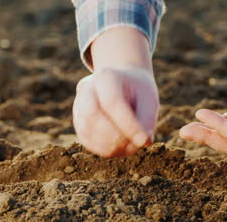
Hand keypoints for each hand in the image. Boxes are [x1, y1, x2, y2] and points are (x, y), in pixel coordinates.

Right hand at [73, 27, 158, 156]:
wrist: (124, 84)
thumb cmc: (138, 92)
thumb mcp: (149, 99)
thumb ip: (147, 119)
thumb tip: (144, 142)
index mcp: (106, 76)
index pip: (112, 102)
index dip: (128, 125)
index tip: (144, 140)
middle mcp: (87, 88)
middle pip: (91, 114)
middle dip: (114, 136)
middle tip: (135, 145)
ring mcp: (78, 105)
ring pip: (86, 130)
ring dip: (109, 145)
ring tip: (130, 147)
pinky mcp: (78, 121)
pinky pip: (85, 140)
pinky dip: (103, 149)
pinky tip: (120, 149)